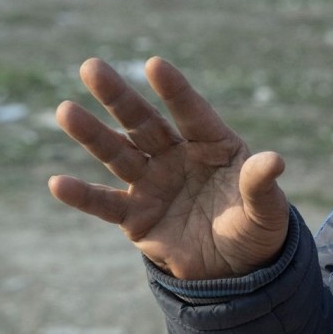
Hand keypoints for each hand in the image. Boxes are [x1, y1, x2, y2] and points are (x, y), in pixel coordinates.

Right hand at [48, 57, 289, 280]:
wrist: (238, 269)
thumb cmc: (256, 227)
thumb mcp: (267, 208)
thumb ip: (261, 184)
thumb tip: (274, 161)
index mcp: (213, 146)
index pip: (192, 113)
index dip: (174, 90)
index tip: (154, 64)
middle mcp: (178, 157)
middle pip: (144, 123)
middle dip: (119, 97)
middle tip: (91, 66)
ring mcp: (153, 184)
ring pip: (118, 154)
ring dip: (92, 135)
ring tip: (65, 110)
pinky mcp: (136, 217)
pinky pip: (106, 204)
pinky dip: (83, 196)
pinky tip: (58, 182)